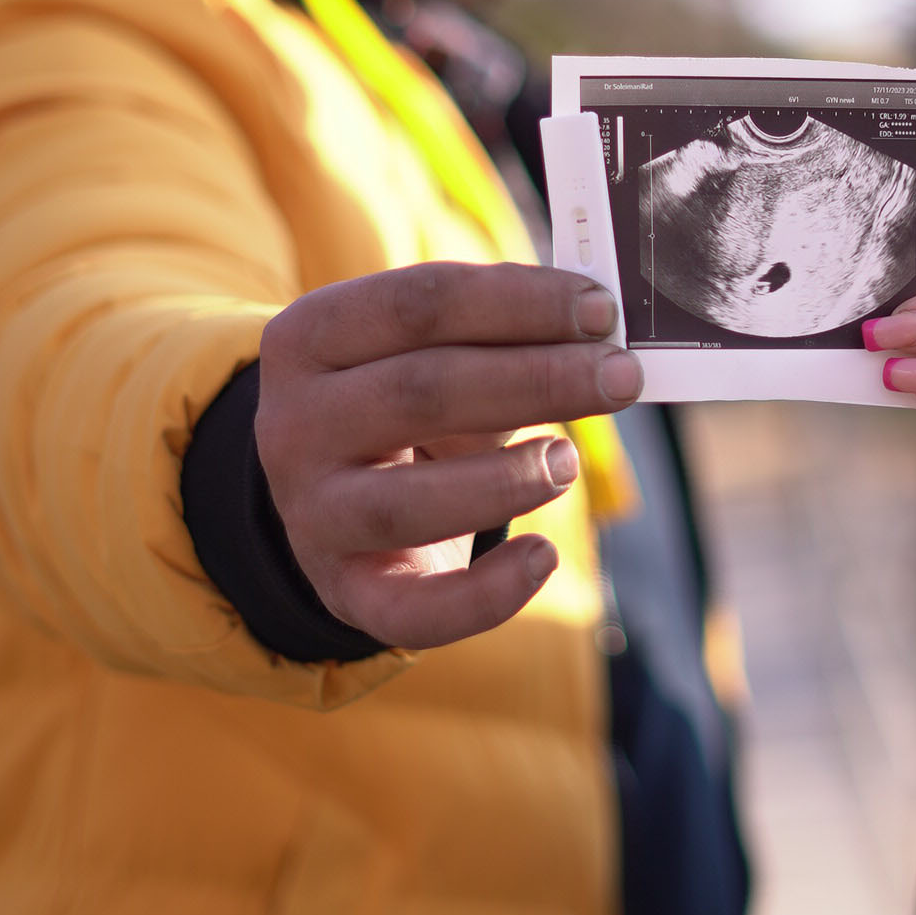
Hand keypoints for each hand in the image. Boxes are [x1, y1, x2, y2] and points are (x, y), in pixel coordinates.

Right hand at [256, 262, 640, 645]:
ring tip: (569, 461)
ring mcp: (313, 515)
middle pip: (421, 392)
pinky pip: (413, 612)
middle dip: (537, 380)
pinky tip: (544, 558)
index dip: (518, 303)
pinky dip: (487, 594)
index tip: (602, 310)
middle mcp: (294, 425)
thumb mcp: (435, 350)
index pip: (418, 303)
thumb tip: (599, 323)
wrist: (336, 493)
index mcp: (310, 336)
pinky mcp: (347, 591)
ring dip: (506, 481)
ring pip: (407, 503)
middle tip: (621, 377)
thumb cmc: (409, 402)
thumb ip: (502, 330)